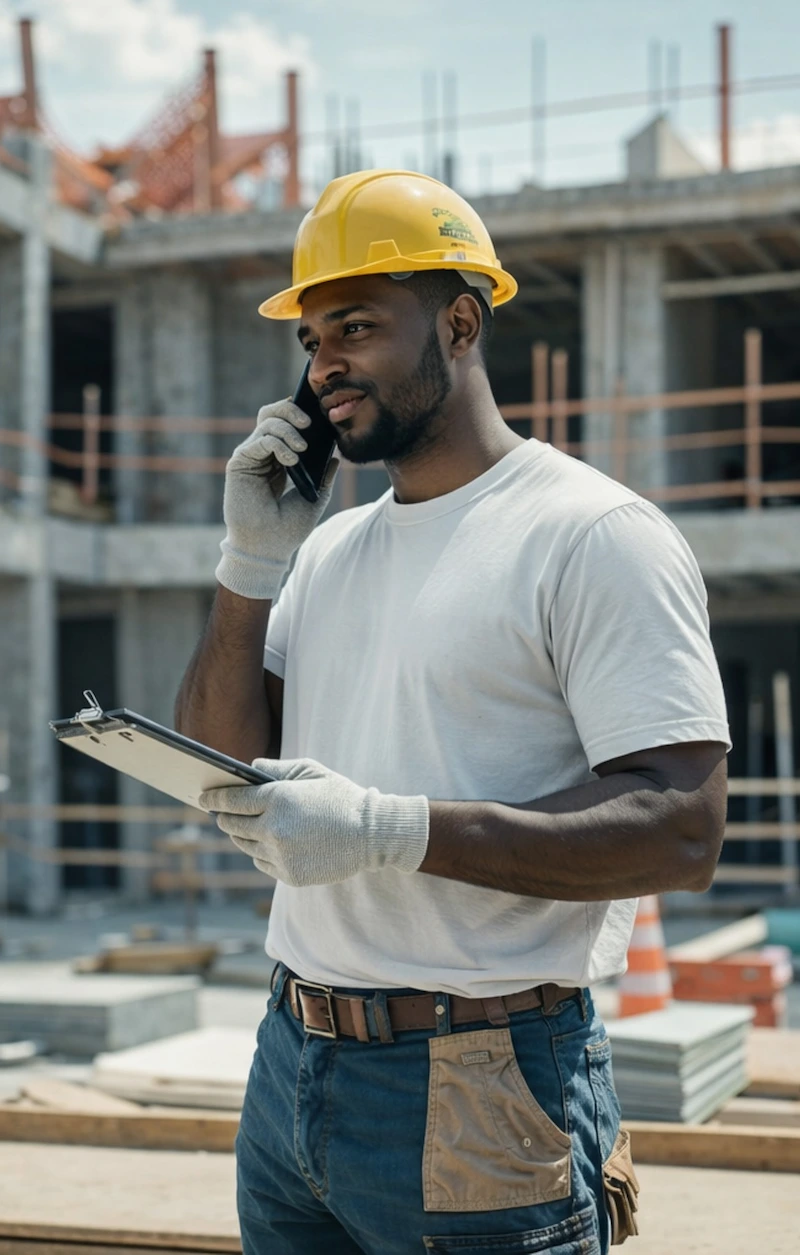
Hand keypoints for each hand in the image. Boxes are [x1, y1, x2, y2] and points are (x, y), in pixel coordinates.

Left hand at [199, 758, 428, 886]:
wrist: (372, 834)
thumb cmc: (341, 797)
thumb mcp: (312, 771)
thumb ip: (277, 769)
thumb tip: (249, 768)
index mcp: (278, 799)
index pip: (232, 800)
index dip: (214, 798)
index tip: (203, 798)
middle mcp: (274, 828)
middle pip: (232, 825)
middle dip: (223, 817)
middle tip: (219, 813)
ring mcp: (281, 854)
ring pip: (244, 846)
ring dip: (240, 835)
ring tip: (243, 827)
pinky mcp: (290, 874)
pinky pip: (262, 862)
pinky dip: (261, 852)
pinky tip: (268, 843)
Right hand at [215, 400, 338, 599]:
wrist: (268, 549)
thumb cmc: (288, 528)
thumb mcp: (316, 498)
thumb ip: (324, 476)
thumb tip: (335, 456)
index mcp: (279, 460)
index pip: (285, 423)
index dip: (299, 413)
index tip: (318, 414)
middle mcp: (263, 455)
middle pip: (271, 414)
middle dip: (291, 409)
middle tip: (310, 422)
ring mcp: (250, 457)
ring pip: (266, 422)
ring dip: (288, 429)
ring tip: (303, 448)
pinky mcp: (239, 464)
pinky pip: (260, 440)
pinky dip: (278, 444)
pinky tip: (292, 460)